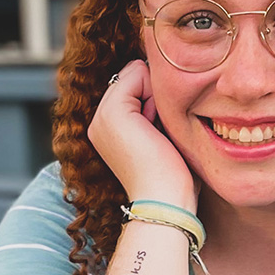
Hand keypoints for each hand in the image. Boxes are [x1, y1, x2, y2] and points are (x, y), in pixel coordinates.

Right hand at [88, 60, 197, 211]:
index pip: (135, 83)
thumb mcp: (163, 137)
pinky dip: (155, 95)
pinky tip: (155, 128)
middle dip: (156, 97)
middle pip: (136, 75)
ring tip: (157, 134)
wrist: (166, 201)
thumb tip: (165, 81)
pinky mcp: (112, 112)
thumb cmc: (175, 177)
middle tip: (159, 136)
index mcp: (109, 128)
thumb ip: (156, 111)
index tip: (160, 136)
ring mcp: (101, 116)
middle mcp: (99, 121)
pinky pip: (138, 72)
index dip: (157, 100)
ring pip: (138, 72)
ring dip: (157, 98)